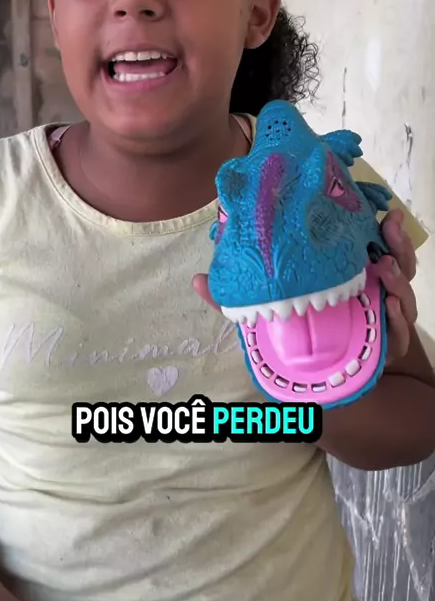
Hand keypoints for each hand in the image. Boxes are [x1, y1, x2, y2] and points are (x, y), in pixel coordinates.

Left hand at [194, 208, 418, 367]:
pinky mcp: (388, 347)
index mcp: (349, 275)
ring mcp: (382, 319)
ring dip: (399, 279)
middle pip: (396, 263)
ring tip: (385, 269)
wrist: (326, 388)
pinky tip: (388, 308)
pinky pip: (400, 333)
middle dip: (398, 245)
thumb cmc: (298, 341)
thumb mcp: (268, 315)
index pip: (371, 246)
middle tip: (391, 227)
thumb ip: (238, 299)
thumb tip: (196, 280)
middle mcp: (372, 292)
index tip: (384, 212)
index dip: (382, 229)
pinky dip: (398, 320)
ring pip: (403, 294)